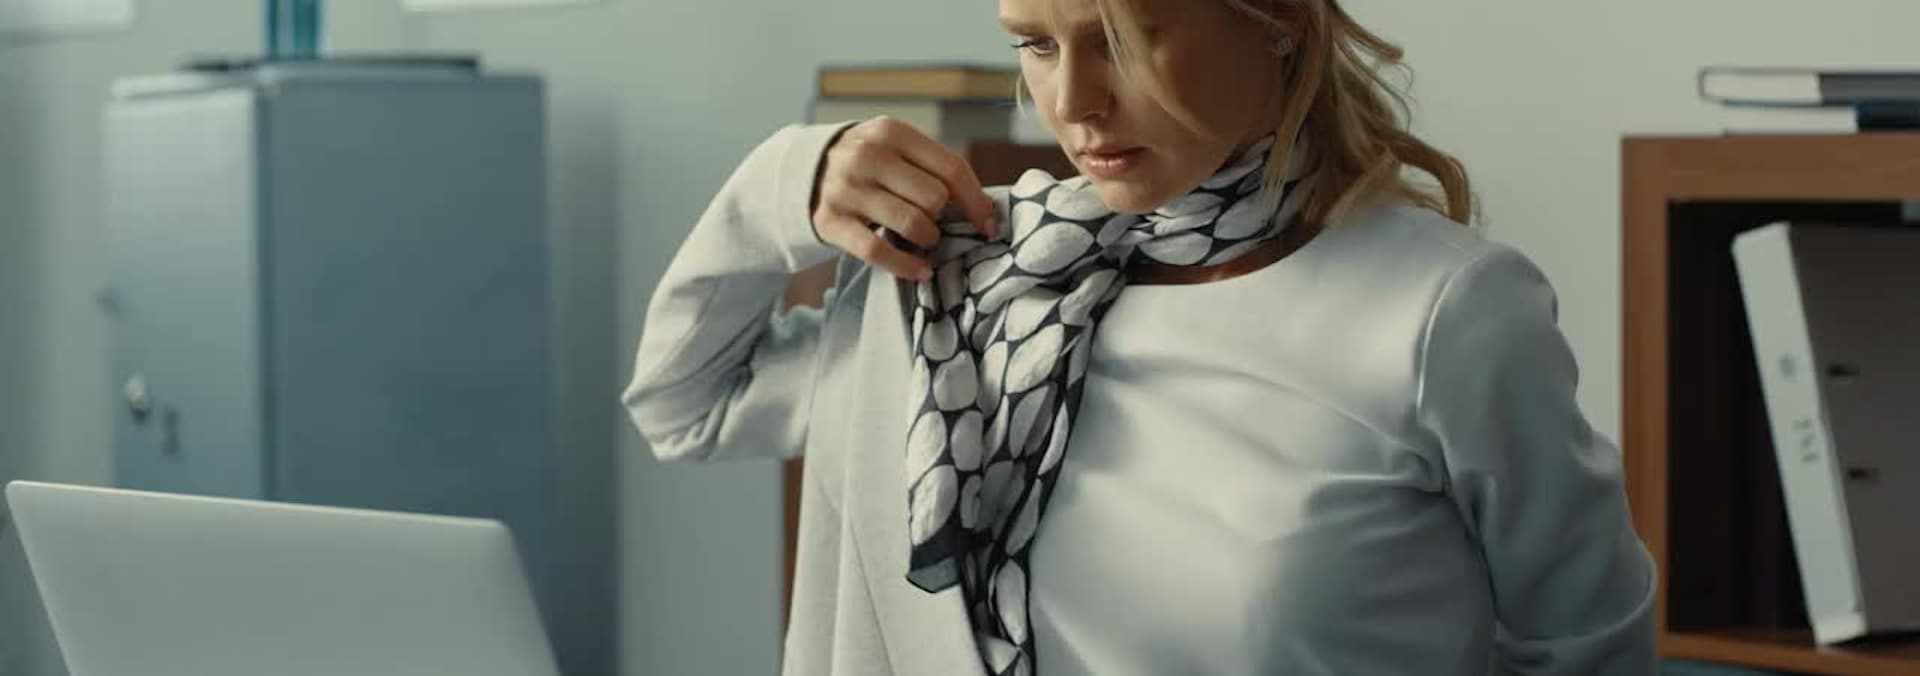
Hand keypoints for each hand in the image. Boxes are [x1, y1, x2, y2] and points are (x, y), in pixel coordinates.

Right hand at [811, 117, 1000, 281]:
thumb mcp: (897, 149)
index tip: (988, 225)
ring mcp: (846, 188)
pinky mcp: (830, 221)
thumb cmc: (871, 165)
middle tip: (935, 221)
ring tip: (925, 239)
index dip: (977, 201)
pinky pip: (878, 251)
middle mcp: (867, 155)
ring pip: (912, 224)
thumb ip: (935, 168)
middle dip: (942, 216)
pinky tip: (920, 270)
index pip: (951, 168)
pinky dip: (906, 266)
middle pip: (934, 198)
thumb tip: (987, 210)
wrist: (807, 171)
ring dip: (928, 239)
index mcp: (892, 132)